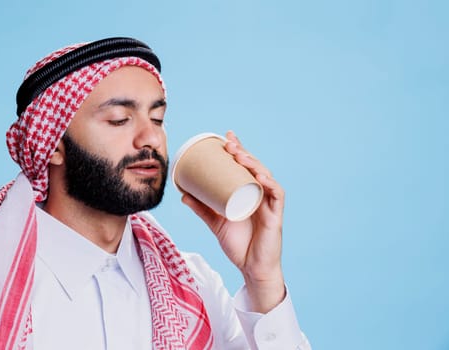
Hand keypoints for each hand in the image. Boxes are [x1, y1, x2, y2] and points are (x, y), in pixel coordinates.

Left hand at [181, 131, 285, 312]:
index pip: (245, 167)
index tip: (226, 137)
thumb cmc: (239, 245)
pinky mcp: (275, 216)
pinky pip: (276, 195)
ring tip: (239, 155)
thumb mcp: (216, 223)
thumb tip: (183, 195)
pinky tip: (260, 176)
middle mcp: (261, 195)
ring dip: (254, 163)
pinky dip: (270, 184)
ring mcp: (269, 205)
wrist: (251, 269)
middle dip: (243, 152)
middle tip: (229, 143)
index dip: (239, 149)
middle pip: (255, 167)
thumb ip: (202, 209)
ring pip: (265, 177)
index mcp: (249, 194)